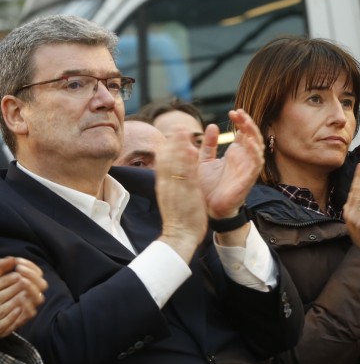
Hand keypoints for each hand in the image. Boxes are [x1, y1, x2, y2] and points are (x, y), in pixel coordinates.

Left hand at [0, 257, 46, 337]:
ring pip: (39, 298)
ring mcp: (29, 306)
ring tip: (22, 280)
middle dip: (32, 275)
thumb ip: (2, 267)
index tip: (17, 261)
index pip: (37, 273)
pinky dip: (27, 305)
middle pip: (42, 284)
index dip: (30, 266)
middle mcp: (32, 295)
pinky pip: (31, 312)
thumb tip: (12, 259)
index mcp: (29, 284)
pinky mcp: (23, 317)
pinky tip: (20, 298)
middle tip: (18, 269)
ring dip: (32, 288)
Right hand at [155, 131, 206, 261]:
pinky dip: (188, 161)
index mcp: (163, 185)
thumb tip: (174, 173)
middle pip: (167, 159)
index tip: (172, 135)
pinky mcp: (186, 193)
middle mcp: (167, 185)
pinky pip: (186, 174)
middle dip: (172, 143)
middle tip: (179, 127)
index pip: (163, 163)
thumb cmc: (179, 218)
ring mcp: (176, 188)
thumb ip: (174, 185)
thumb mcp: (173, 198)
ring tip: (184, 131)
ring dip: (179, 146)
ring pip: (175, 163)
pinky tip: (192, 149)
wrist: (179, 236)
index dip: (167, 148)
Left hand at [198, 110, 263, 239]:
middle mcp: (243, 159)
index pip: (243, 133)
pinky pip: (256, 162)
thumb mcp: (204, 160)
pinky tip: (249, 141)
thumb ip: (208, 144)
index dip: (241, 121)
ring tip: (245, 122)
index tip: (232, 112)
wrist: (208, 208)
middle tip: (238, 113)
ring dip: (253, 133)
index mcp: (234, 154)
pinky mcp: (249, 178)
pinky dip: (255, 151)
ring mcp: (247, 168)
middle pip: (252, 136)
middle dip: (247, 123)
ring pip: (258, 146)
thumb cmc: (207, 186)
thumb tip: (213, 126)